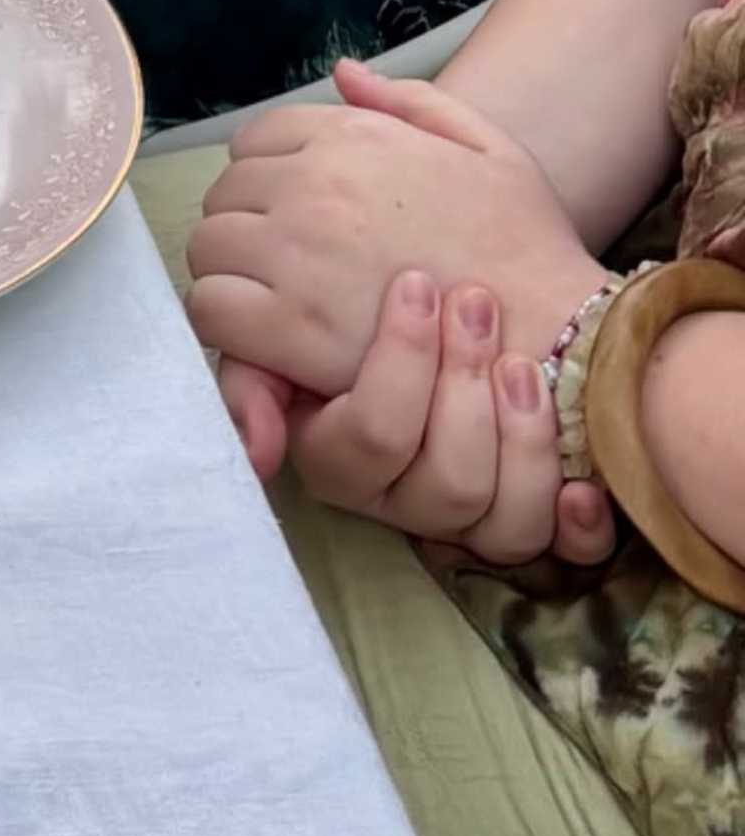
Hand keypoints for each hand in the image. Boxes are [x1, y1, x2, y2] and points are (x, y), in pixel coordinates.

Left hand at [188, 59, 609, 408]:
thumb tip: (342, 73)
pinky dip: (228, 324)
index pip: (253, 143)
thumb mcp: (487, 148)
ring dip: (232, 274)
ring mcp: (297, 254)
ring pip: (208, 250)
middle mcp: (312, 185)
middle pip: (225, 196)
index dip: (267, 182)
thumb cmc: (528, 246)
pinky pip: (213, 309)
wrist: (559, 339)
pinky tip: (268, 341)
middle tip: (284, 269)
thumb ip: (408, 102)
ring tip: (275, 304)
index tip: (293, 220)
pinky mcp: (292, 327)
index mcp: (350, 137)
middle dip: (246, 227)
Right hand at [284, 267, 616, 568]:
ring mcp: (476, 517)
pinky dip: (577, 522)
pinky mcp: (541, 517)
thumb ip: (252, 373)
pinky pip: (563, 550)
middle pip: (443, 485)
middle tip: (472, 300)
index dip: (396, 372)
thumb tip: (258, 451)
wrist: (460, 287)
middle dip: (463, 387)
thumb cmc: (366, 302)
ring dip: (520, 436)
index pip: (365, 445)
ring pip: (503, 520)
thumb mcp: (293, 325)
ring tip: (519, 359)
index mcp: (345, 460)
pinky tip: (583, 487)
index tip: (416, 285)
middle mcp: (409, 500)